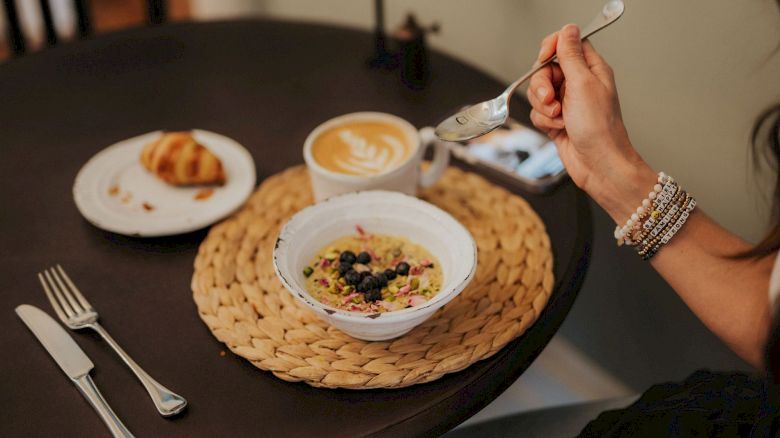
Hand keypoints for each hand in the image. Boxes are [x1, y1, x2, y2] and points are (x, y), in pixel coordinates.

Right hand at [527, 24, 654, 221]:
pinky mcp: (556, 120)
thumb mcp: (583, 83)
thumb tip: (568, 29)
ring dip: (543, 106)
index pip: (567, 44)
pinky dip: (543, 120)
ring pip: (538, 92)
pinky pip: (537, 112)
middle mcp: (578, 84)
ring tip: (558, 117)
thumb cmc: (599, 128)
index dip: (551, 48)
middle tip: (552, 99)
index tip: (544, 58)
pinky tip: (558, 128)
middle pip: (545, 69)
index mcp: (591, 69)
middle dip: (542, 85)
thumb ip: (571, 55)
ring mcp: (567, 102)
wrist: (598, 164)